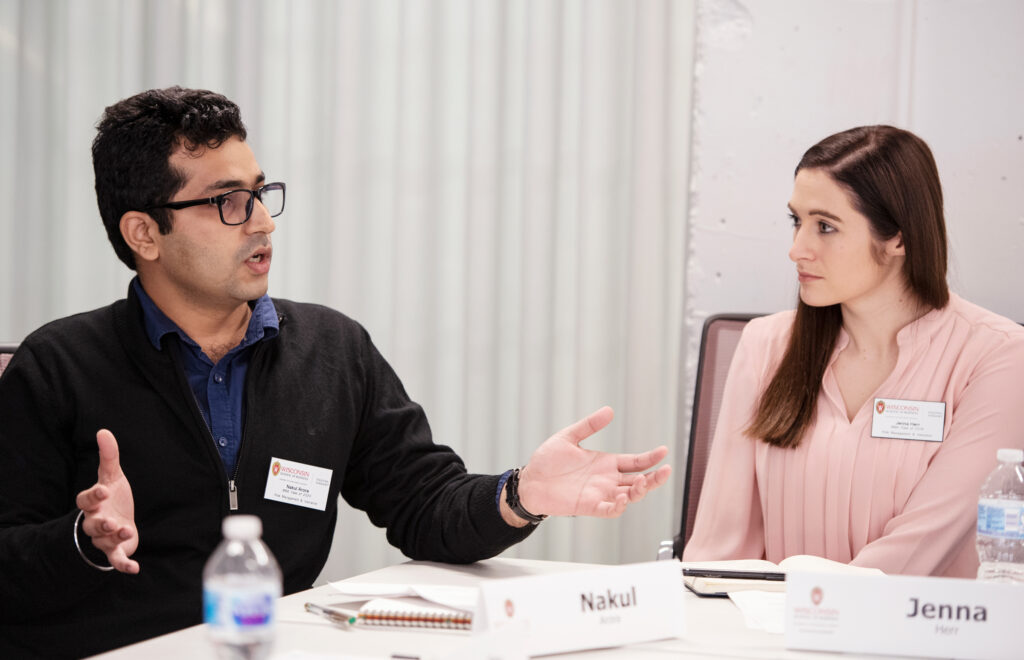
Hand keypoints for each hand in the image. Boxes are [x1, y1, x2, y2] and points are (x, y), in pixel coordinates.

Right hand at [74, 429, 138, 573]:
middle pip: (91, 524)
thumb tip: (103, 431)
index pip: (84, 499)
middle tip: (109, 521)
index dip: (92, 496)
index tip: (102, 490)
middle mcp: (95, 521)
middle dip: (100, 523)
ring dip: (114, 537)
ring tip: (126, 530)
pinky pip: (116, 560)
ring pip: (104, 541)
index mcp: (93, 503)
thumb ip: (109, 456)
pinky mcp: (115, 550)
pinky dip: (123, 565)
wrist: (121, 521)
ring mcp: (104, 538)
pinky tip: (134, 568)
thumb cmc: (113, 498)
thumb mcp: (113, 476)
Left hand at [506, 406, 671, 523]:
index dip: (650, 458)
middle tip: (666, 470)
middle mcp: (607, 480)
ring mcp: (600, 494)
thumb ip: (589, 425)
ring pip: (629, 496)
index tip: (663, 451)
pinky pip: (609, 510)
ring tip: (644, 481)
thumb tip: (609, 410)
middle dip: (655, 477)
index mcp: (606, 463)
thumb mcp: (568, 437)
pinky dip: (618, 506)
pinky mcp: (589, 506)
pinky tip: (623, 498)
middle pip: (639, 481)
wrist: (529, 481)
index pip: (635, 462)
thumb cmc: (547, 461)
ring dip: (640, 491)